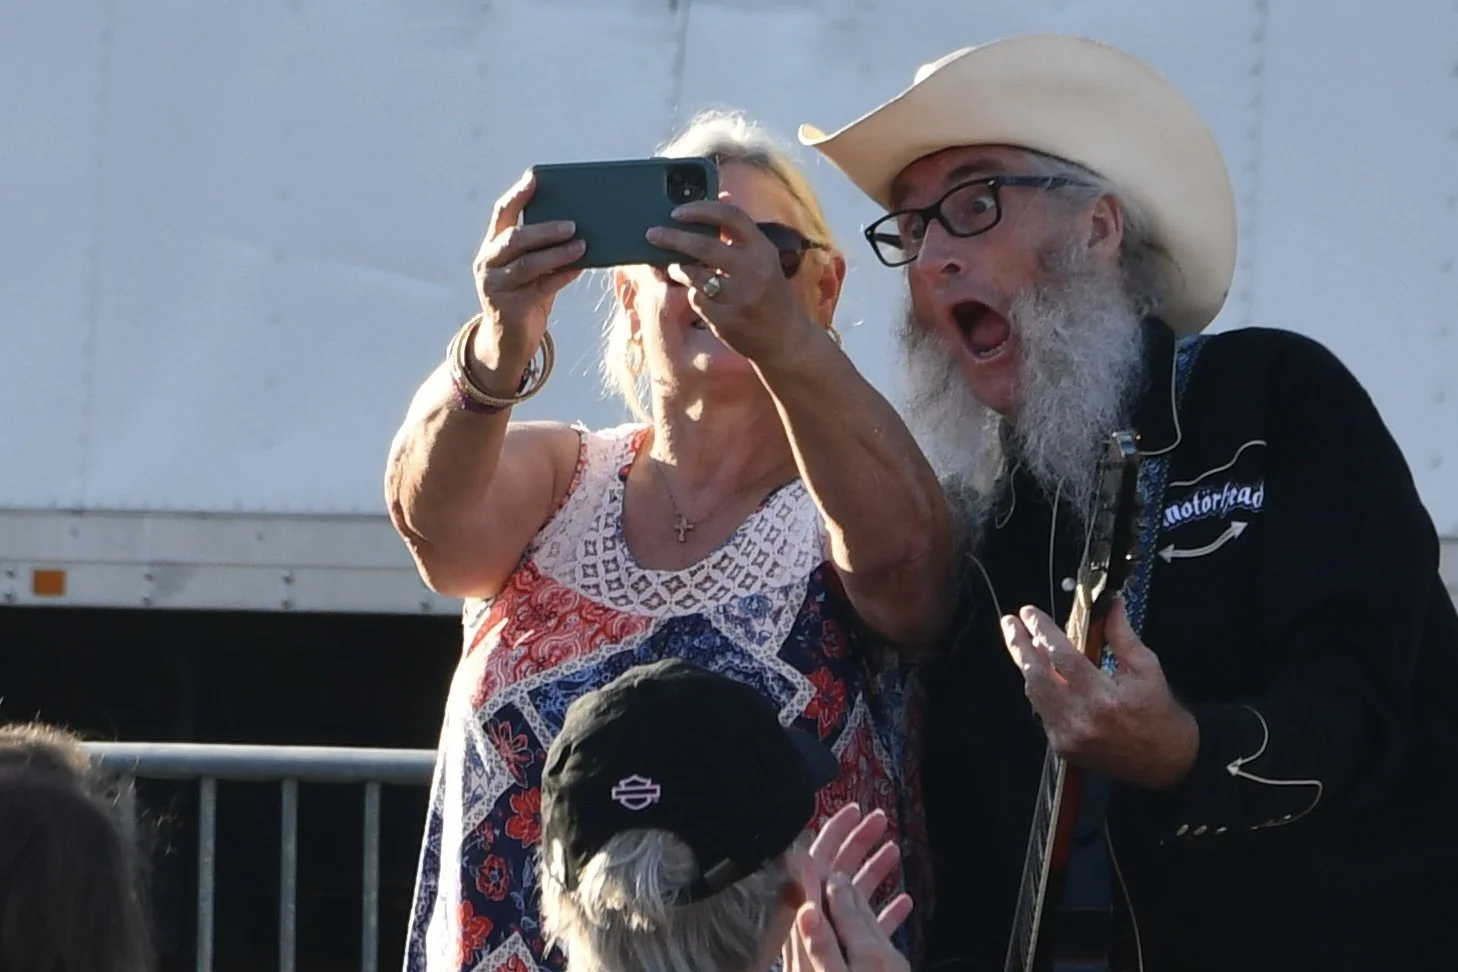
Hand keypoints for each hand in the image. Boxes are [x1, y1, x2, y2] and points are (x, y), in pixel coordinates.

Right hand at [470, 170, 584, 384]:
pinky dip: (561, 276)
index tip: (535, 178)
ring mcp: (495, 286)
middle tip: (573, 223)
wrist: (508, 343)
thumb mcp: (531, 271)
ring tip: (582, 245)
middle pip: (515, 238)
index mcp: (492, 247)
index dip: (518, 194)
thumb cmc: (526, 298)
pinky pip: (540, 287)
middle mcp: (488, 263)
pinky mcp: (509, 307)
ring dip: (557, 252)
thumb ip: (543, 250)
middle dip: (545, 229)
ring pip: (528, 263)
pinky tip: (579, 269)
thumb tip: (579, 228)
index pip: (502, 213)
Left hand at [644, 198, 816, 362]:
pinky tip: (701, 296)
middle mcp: (753, 270)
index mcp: (763, 249)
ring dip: (678, 269)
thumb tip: (721, 196)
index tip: (678, 211)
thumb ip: (740, 234)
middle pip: (703, 246)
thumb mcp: (764, 260)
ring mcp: (739, 296)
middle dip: (673, 238)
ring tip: (675, 267)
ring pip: (694, 275)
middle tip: (652, 234)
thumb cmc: (770, 293)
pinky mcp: (726, 319)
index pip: (731, 216)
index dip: (702, 209)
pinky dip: (693, 294)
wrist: (785, 339)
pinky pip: (696, 299)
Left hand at [782, 804, 911, 971]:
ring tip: (895, 852)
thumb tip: (828, 875)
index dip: (834, 832)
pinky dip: (882, 915)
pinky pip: (862, 934)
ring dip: (873, 874)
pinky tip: (903, 903)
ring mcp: (829, 949)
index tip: (854, 810)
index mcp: (808, 922)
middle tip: (881, 821)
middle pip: (832, 876)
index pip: (814, 862)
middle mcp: (813, 930)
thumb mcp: (858, 959)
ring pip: (849, 902)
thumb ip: (840, 915)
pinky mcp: (845, 966)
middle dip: (857, 845)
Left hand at [1003, 597, 1199, 788]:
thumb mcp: (1147, 668)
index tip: (1030, 613)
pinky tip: (1039, 671)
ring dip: (1026, 665)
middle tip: (1010, 623)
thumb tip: (1110, 605)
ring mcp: (1068, 736)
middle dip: (1019, 645)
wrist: (1166, 759)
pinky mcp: (1062, 747)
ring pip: (1034, 694)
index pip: (1062, 657)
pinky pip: (1041, 711)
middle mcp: (1081, 719)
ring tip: (1021, 641)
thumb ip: (1122, 636)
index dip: (1043, 631)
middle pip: (1037, 676)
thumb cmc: (1158, 712)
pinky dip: (1038, 688)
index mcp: (1104, 698)